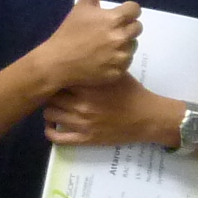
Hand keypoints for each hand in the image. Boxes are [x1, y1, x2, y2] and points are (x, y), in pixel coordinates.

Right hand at [27, 0, 140, 87]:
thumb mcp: (82, 5)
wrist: (56, 63)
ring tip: (103, 47)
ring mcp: (120, 56)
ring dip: (122, 44)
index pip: (135, 10)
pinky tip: (102, 59)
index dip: (125, 12)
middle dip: (125, 27)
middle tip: (107, 32)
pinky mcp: (118, 71)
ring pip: (132, 45)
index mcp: (114, 18)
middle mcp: (121, 37)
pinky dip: (117, 61)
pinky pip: (126, 62)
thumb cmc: (69, 32)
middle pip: (137, 27)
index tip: (113, 17)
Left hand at [43, 74, 179, 148]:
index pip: (58, 80)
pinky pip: (57, 137)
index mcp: (89, 87)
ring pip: (49, 115)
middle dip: (50, 93)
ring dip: (50, 110)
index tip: (56, 77)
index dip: (55, 78)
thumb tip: (77, 58)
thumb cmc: (132, 93)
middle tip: (54, 92)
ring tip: (55, 107)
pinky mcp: (85, 139)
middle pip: (50, 96)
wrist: (148, 117)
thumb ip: (96, 68)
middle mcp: (82, 104)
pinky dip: (50, 131)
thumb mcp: (115, 74)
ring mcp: (82, 123)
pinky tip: (52, 125)